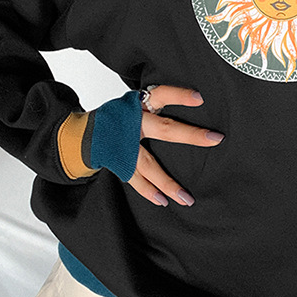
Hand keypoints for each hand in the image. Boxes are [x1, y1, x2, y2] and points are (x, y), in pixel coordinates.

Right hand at [128, 85, 223, 206]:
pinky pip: (136, 180)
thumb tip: (195, 103)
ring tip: (187, 198)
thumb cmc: (117, 118)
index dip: (179, 95)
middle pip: (164, 129)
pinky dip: (149, 191)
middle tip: (215, 139)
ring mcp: (125, 146)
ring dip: (169, 183)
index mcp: (137, 105)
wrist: (81, 134)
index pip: (161, 94)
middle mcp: (132, 123)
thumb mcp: (133, 104)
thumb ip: (156, 105)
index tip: (200, 98)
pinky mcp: (119, 163)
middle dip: (191, 135)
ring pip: (150, 165)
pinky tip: (164, 201)